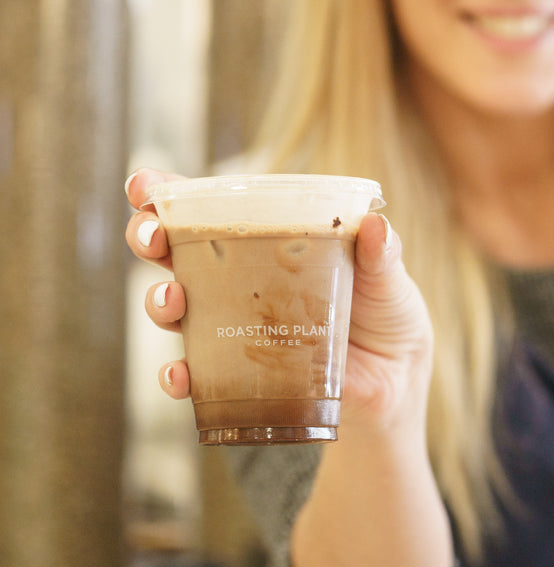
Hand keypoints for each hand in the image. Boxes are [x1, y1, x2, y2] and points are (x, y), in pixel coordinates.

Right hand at [123, 168, 434, 428]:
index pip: (210, 209)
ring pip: (176, 308)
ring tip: (173, 299)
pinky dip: (180, 375)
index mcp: (270, 240)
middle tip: (150, 236)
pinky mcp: (239, 374)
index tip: (145, 185)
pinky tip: (182, 373)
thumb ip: (381, 256)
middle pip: (174, 251)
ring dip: (159, 301)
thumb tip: (376, 227)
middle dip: (149, 237)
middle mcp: (240, 279)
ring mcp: (234, 326)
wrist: (395, 381)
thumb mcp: (388, 279)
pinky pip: (196, 375)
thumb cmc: (387, 313)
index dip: (168, 195)